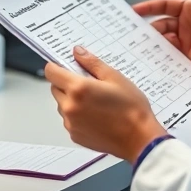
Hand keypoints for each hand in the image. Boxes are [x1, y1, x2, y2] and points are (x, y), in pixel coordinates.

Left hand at [46, 46, 165, 163]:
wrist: (140, 138)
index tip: (66, 67)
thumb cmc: (131, 109)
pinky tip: (96, 116)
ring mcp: (70, 123)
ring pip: (62, 105)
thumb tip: (77, 52)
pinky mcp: (74, 135)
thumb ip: (92, 63)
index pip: (50, 72)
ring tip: (95, 102)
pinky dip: (77, 116)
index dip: (57, 67)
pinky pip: (69, 120)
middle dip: (66, 84)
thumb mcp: (114, 77)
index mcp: (77, 89)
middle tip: (88, 85)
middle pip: (55, 88)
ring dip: (71, 100)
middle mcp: (69, 107)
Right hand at [134, 0, 190, 85]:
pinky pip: (168, 53)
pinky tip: (157, 53)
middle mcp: (186, 24)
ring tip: (145, 42)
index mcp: (190, 8)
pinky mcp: (185, 57)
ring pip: (162, 38)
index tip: (134, 10)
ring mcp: (185, 40)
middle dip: (147, 25)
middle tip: (134, 29)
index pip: (164, 5)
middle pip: (160, 22)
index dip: (149, 7)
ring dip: (154, 39)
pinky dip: (161, 52)